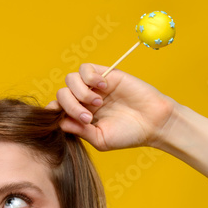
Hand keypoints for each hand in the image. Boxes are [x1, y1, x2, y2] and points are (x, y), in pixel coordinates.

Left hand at [47, 64, 178, 151]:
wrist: (153, 123)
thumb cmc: (128, 134)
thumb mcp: (100, 139)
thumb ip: (79, 131)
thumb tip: (59, 122)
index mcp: (80, 116)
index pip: (58, 108)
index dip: (54, 112)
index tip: (61, 120)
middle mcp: (84, 100)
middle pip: (62, 94)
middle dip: (70, 106)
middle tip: (87, 118)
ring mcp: (94, 87)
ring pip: (70, 80)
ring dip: (80, 92)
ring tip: (97, 103)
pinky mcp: (105, 74)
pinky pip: (85, 69)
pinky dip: (89, 78)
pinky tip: (103, 88)